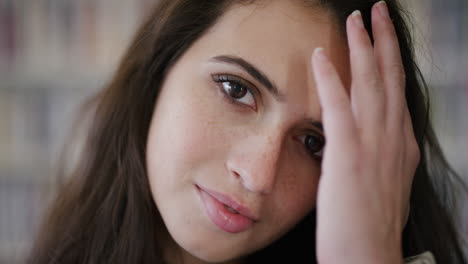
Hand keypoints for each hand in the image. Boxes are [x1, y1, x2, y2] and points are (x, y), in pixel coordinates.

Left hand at [311, 2, 419, 263]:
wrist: (369, 258)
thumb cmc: (370, 226)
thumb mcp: (384, 184)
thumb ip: (381, 157)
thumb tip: (371, 142)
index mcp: (400, 146)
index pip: (396, 92)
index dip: (392, 61)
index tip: (385, 39)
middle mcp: (392, 138)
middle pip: (389, 79)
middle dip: (383, 41)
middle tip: (378, 11)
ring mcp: (372, 144)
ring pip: (370, 84)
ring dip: (363, 47)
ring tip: (357, 19)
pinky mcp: (348, 155)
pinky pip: (338, 108)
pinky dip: (331, 79)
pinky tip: (323, 55)